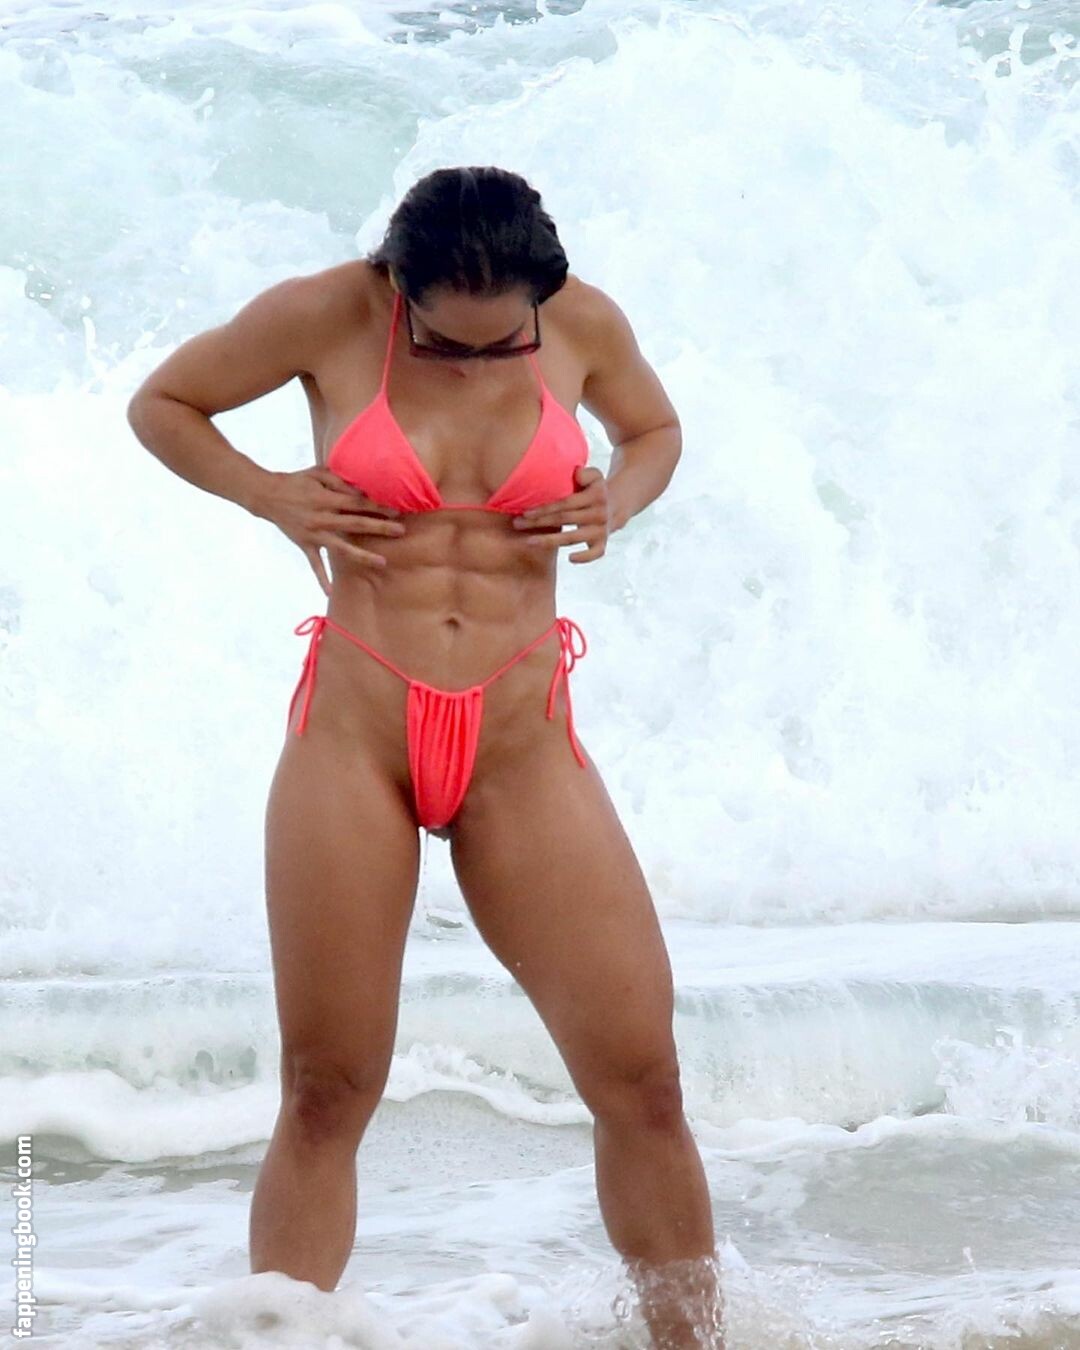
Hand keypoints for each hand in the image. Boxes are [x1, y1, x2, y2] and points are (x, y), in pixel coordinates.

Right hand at [251, 467, 405, 596]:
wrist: (267, 495)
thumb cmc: (296, 481)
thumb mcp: (318, 473)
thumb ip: (339, 480)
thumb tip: (361, 490)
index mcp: (326, 499)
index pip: (357, 503)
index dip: (376, 506)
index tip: (396, 511)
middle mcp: (322, 518)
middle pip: (355, 524)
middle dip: (378, 528)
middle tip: (400, 532)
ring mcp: (314, 534)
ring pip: (341, 548)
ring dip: (362, 555)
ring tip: (382, 562)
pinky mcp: (305, 545)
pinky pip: (315, 564)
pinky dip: (321, 579)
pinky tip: (330, 593)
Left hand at [511, 465, 609, 563]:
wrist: (614, 507)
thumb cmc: (592, 490)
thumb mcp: (594, 476)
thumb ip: (585, 472)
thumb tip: (576, 474)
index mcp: (596, 496)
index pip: (566, 503)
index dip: (545, 508)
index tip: (525, 512)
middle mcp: (599, 513)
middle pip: (564, 519)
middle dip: (539, 522)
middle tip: (518, 524)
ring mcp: (601, 530)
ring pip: (573, 538)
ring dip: (549, 541)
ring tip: (529, 542)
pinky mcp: (602, 543)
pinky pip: (595, 553)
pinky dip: (585, 558)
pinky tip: (569, 559)